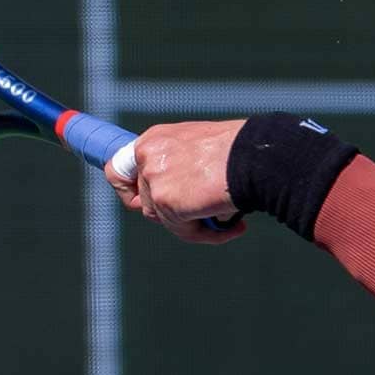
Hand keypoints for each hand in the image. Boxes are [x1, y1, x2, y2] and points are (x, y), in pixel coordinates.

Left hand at [104, 119, 248, 245]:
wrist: (256, 157)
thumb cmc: (242, 151)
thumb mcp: (201, 148)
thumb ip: (182, 167)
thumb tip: (180, 196)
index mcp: (154, 140)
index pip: (119, 171)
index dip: (127, 192)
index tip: (138, 204)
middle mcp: (147, 156)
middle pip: (145, 204)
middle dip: (173, 215)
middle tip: (204, 216)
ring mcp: (154, 179)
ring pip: (166, 221)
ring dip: (195, 226)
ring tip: (228, 219)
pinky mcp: (165, 201)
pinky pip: (184, 232)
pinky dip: (208, 235)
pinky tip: (233, 227)